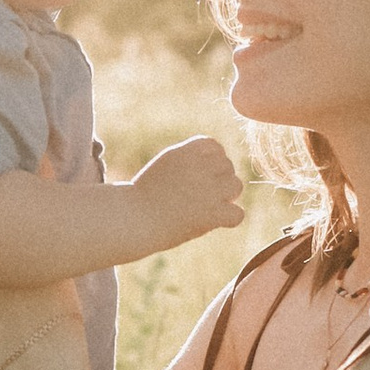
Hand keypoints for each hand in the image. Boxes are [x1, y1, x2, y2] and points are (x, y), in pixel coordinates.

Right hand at [126, 135, 246, 252]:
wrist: (132, 220)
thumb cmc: (145, 195)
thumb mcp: (166, 164)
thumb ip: (190, 158)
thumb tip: (219, 160)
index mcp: (186, 152)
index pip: (215, 147)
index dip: (211, 161)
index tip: (198, 176)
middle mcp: (200, 167)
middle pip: (228, 166)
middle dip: (218, 180)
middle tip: (199, 196)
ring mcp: (208, 190)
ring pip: (236, 186)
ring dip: (226, 197)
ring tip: (206, 207)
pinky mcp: (212, 214)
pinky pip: (237, 214)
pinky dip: (229, 219)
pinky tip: (215, 222)